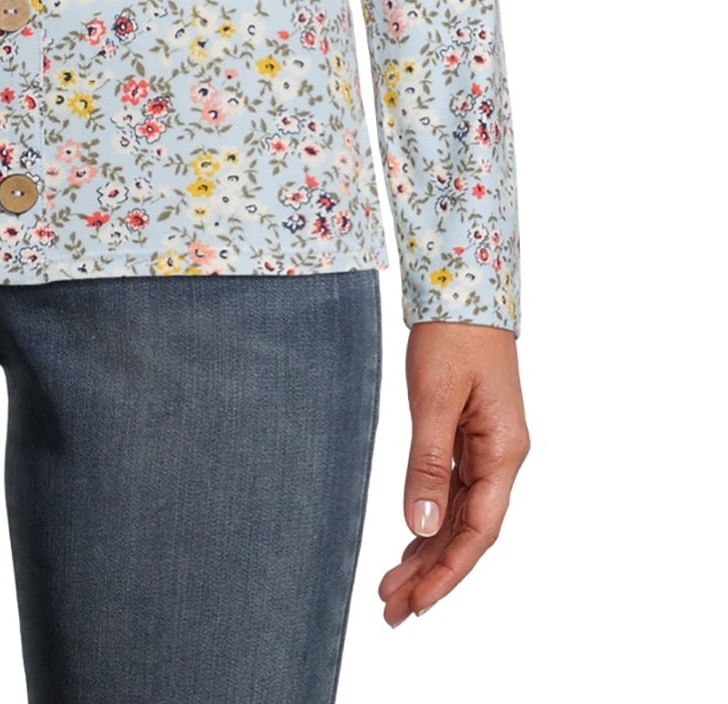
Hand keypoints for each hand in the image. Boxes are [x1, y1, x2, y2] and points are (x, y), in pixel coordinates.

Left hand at [380, 319, 528, 625]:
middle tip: (393, 611)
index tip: (418, 603)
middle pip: (468, 531)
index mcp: (504, 451)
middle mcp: (502, 456)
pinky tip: (411, 543)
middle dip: (432, 574)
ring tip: (393, 589)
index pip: (479, 530)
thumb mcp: (434, 397)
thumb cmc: (453, 334)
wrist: (463, 286)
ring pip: (459, 515)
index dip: (449, 572)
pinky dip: (431, 520)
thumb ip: (428, 462)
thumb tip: (422, 527)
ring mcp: (487, 447)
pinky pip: (452, 491)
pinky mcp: (470, 435)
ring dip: (429, 552)